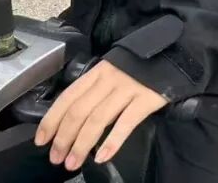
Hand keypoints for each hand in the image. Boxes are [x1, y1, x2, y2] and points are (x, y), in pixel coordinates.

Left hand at [35, 60, 166, 170]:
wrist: (176, 54)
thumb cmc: (142, 65)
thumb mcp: (114, 69)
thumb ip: (97, 88)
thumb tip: (75, 117)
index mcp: (98, 72)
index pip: (68, 97)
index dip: (51, 120)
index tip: (41, 141)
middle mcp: (110, 80)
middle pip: (79, 112)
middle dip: (63, 138)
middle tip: (56, 159)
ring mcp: (129, 89)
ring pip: (97, 120)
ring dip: (81, 145)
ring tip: (72, 163)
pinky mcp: (147, 99)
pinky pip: (126, 123)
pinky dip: (112, 142)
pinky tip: (102, 157)